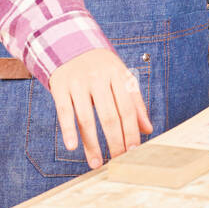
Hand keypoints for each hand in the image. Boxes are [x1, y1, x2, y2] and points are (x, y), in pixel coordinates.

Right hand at [48, 47, 151, 168]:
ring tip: (98, 163)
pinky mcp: (60, 87)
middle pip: (109, 115)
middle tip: (119, 160)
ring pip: (86, 118)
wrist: (70, 45)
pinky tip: (73, 147)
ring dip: (92, 144)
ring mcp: (78, 83)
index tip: (134, 150)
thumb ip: (135, 102)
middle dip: (115, 141)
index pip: (128, 108)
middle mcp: (98, 78)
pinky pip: (65, 112)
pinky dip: (69, 130)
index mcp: (118, 75)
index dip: (132, 131)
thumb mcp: (121, 78)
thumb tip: (148, 129)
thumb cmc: (101, 67)